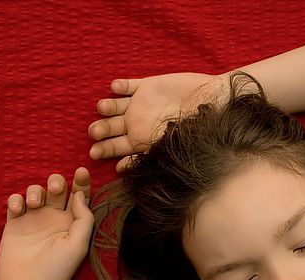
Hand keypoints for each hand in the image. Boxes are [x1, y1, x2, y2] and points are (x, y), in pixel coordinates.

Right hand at [0, 168, 93, 279]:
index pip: (80, 198)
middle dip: (56, 182)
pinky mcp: (14, 225)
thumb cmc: (56, 270)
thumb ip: (84, 218)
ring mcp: (34, 221)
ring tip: (33, 205)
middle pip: (58, 190)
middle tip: (55, 188)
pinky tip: (18, 209)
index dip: (82, 183)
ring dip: (35, 191)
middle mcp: (55, 220)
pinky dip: (16, 200)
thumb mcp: (78, 245)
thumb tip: (79, 194)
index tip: (82, 171)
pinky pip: (15, 202)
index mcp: (73, 224)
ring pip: (36, 192)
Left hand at [88, 73, 220, 171]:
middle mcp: (137, 123)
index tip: (93, 153)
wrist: (211, 105)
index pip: (117, 147)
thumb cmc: (193, 131)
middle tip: (94, 131)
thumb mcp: (167, 147)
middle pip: (112, 127)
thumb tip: (118, 169)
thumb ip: (143, 155)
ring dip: (107, 106)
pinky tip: (114, 88)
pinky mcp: (147, 87)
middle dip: (102, 129)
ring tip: (103, 107)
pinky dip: (121, 86)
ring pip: (115, 105)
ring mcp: (140, 104)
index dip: (104, 150)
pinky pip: (129, 85)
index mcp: (141, 140)